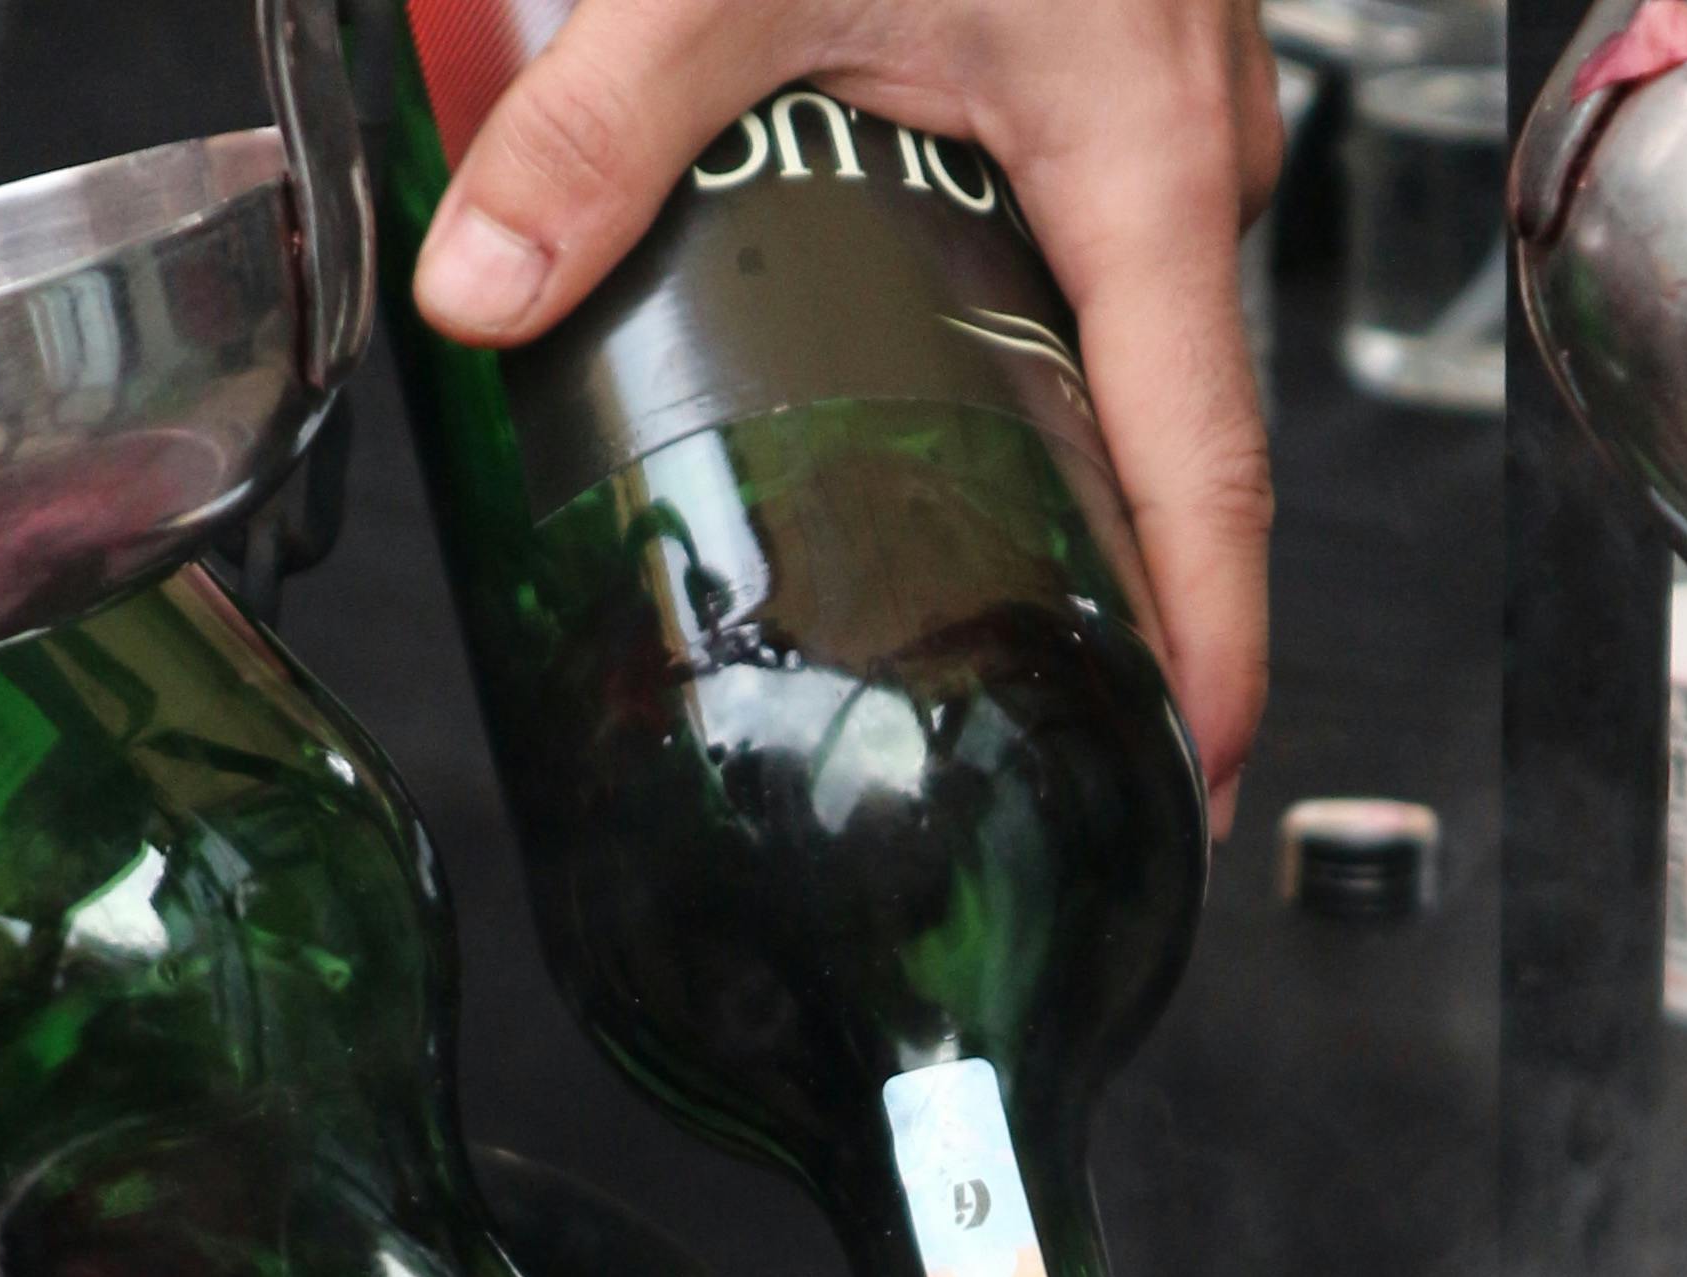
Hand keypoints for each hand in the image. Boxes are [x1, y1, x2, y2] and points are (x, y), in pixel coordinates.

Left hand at [410, 0, 1283, 818]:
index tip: (1180, 790)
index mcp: (1144, 166)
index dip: (1204, 665)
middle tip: (1027, 709)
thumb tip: (481, 293)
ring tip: (967, 551)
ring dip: (1061, 428)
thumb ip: (603, 122)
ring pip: (1132, 315)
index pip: (1204, 490)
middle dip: (1106, 582)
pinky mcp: (1132, 34)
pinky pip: (1106, 214)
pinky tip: (946, 333)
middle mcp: (1193, 144)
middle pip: (1167, 426)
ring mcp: (1177, 88)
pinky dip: (1043, 301)